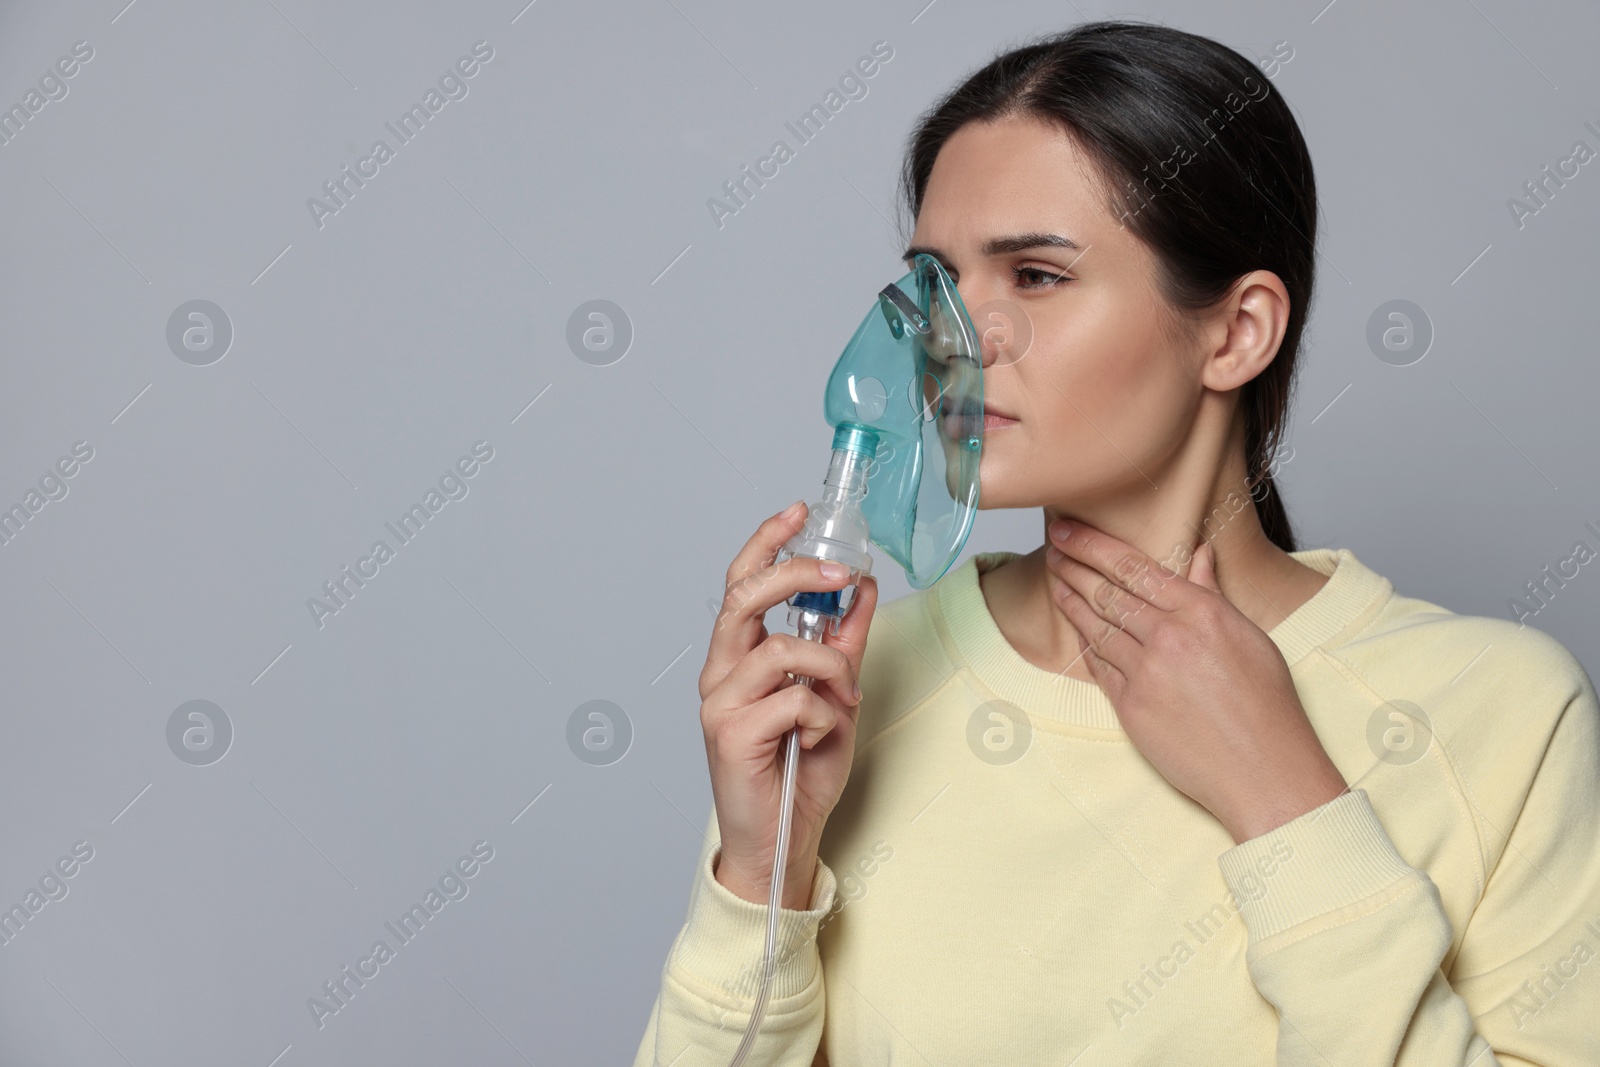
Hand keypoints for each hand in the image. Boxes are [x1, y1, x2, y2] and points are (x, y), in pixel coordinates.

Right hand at [698, 501, 877, 907]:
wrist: (780, 839)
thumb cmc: (797, 770)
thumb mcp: (835, 696)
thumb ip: (844, 644)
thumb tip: (863, 589)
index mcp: (736, 656)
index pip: (741, 582)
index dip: (766, 542)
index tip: (799, 511)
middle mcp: (719, 672)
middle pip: (746, 596)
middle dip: (798, 574)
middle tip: (843, 572)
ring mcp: (719, 703)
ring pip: (782, 651)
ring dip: (830, 668)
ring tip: (843, 700)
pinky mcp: (730, 734)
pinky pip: (794, 700)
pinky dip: (823, 716)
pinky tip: (819, 738)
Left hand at [1044, 520, 1345, 842]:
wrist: (1263, 770)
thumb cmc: (1266, 704)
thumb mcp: (1248, 637)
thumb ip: (1212, 594)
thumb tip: (1200, 554)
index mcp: (1200, 612)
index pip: (1131, 566)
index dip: (1091, 544)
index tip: (1067, 528)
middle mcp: (1168, 637)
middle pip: (1105, 591)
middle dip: (1072, 564)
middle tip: (1052, 545)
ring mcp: (1145, 673)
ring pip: (1095, 625)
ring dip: (1069, 597)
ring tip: (1053, 576)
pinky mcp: (1130, 707)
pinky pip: (1097, 664)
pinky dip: (1083, 639)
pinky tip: (1073, 624)